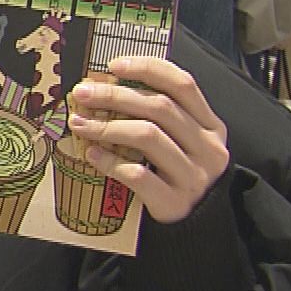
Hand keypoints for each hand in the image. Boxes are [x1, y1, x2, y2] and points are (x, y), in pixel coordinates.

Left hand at [66, 56, 229, 224]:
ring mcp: (194, 176)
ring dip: (107, 126)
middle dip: (115, 96)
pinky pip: (137, 174)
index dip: (148, 68)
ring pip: (148, 136)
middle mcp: (209, 148)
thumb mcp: (181, 141)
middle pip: (160, 107)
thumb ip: (158, 115)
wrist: (194, 226)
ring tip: (79, 123)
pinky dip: (109, 161)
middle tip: (83, 93)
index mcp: (211, 126)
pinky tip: (90, 154)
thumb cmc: (177, 174)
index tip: (114, 65)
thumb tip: (108, 84)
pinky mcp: (175, 202)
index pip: (183, 85)